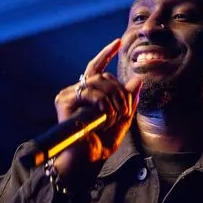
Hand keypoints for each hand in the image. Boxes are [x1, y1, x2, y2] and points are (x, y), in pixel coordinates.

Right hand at [51, 39, 142, 183]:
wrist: (85, 161)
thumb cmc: (100, 144)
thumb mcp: (122, 120)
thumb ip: (129, 100)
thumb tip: (138, 79)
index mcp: (89, 94)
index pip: (96, 67)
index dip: (106, 54)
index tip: (117, 42)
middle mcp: (77, 91)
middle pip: (104, 76)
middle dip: (120, 92)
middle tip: (125, 111)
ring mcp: (69, 95)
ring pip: (99, 82)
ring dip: (114, 100)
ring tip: (115, 117)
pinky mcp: (64, 101)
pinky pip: (89, 91)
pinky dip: (101, 103)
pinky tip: (104, 115)